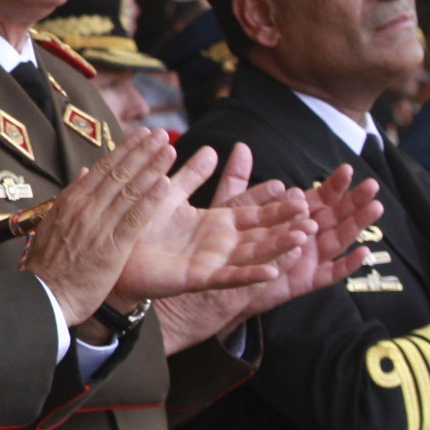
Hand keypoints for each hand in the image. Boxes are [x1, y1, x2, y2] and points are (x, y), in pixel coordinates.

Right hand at [16, 130, 185, 325]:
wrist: (44, 296)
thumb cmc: (49, 265)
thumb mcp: (53, 224)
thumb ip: (71, 197)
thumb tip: (84, 173)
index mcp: (71, 201)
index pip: (103, 168)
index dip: (125, 149)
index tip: (141, 135)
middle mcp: (85, 208)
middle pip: (118, 173)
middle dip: (142, 151)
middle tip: (161, 134)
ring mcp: (98, 226)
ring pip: (129, 190)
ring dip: (151, 168)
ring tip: (169, 150)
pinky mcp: (111, 247)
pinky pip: (134, 219)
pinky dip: (149, 200)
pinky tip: (164, 184)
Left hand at [104, 141, 309, 313]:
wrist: (117, 258)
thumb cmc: (141, 228)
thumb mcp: (170, 195)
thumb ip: (192, 175)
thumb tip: (213, 149)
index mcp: (215, 222)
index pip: (252, 209)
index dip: (273, 201)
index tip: (297, 189)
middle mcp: (219, 243)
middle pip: (261, 231)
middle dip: (287, 223)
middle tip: (313, 212)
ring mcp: (213, 262)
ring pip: (254, 253)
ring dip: (279, 246)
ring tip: (305, 237)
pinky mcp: (200, 279)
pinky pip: (230, 278)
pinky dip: (251, 275)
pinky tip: (273, 271)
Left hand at [155, 163, 381, 352]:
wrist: (214, 285)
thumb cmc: (222, 245)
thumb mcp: (229, 208)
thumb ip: (238, 180)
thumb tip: (242, 147)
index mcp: (293, 216)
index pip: (319, 197)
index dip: (333, 184)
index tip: (346, 168)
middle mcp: (306, 236)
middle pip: (336, 216)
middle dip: (355, 201)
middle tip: (372, 186)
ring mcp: (308, 259)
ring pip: (339, 240)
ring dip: (357, 225)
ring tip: (374, 208)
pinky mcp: (305, 281)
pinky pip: (331, 274)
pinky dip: (347, 264)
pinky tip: (361, 252)